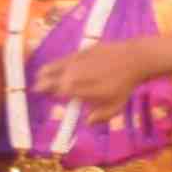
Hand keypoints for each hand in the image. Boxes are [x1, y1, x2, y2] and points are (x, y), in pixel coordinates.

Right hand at [33, 42, 159, 110]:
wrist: (134, 59)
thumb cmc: (124, 85)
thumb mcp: (114, 106)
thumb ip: (100, 117)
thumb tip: (88, 122)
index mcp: (73, 88)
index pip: (51, 91)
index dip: (45, 92)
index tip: (41, 93)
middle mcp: (69, 73)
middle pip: (47, 77)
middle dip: (41, 82)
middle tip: (38, 86)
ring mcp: (75, 59)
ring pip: (53, 65)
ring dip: (46, 70)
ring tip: (42, 74)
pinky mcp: (82, 50)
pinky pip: (66, 57)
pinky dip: (60, 62)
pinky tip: (61, 64)